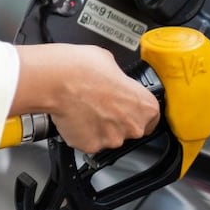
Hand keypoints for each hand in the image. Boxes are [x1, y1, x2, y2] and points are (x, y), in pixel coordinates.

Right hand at [15, 44, 159, 152]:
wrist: (58, 81)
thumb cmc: (84, 68)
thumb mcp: (112, 63)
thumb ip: (120, 80)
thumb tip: (115, 80)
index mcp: (145, 105)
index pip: (152, 118)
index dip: (137, 111)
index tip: (128, 107)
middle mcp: (133, 126)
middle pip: (131, 129)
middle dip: (117, 120)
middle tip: (101, 104)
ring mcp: (112, 139)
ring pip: (109, 137)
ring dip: (100, 127)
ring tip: (86, 108)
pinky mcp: (91, 146)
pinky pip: (89, 142)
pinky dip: (83, 133)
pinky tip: (77, 117)